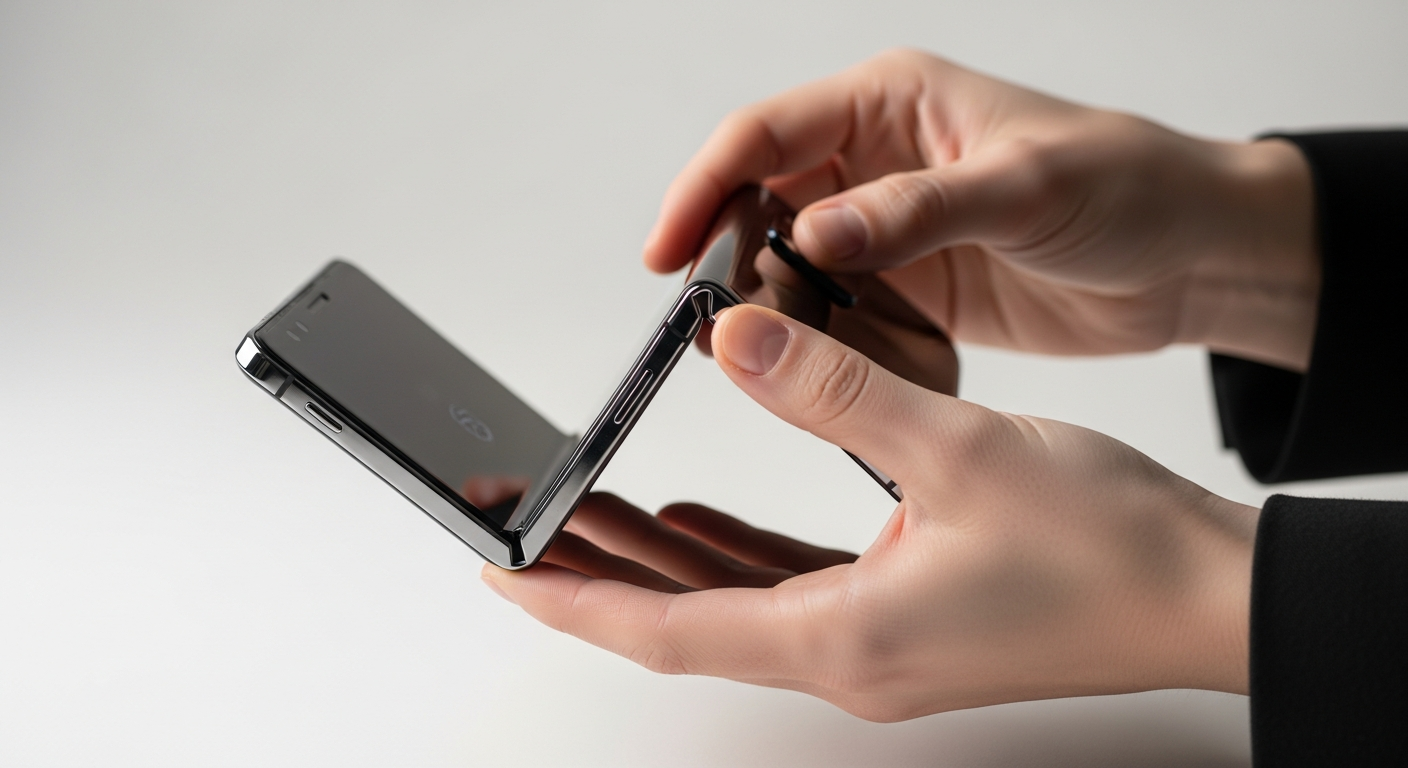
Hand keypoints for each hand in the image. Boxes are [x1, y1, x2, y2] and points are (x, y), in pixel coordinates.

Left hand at [482, 305, 1258, 719]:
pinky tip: (703, 522)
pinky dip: (735, 555)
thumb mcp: (954, 447)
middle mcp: (852, 658)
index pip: (668, 628)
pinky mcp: (911, 620)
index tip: (505, 572)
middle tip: (528, 532)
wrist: (1209, 595)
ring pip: (734, 602)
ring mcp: (881, 645)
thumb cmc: (1108, 547)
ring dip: (663, 561)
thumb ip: (831, 392)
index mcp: (846, 638)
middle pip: (687, 619)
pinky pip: (790, 590)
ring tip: (596, 513)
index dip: (575, 599)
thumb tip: (738, 343)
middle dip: (600, 573)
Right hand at [646, 49, 1318, 370]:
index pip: (763, 135)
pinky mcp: (908, 288)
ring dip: (770, 307)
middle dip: (727, 258)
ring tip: (760, 355)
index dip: (701, 189)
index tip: (667, 255)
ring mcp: (887, 230)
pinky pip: (837, 313)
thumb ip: (917, 210)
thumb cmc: (1130, 186)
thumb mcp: (1025, 187)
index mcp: (891, 103)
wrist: (1194, 259)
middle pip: (759, 202)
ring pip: (789, 264)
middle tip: (712, 322)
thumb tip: (816, 232)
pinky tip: (818, 368)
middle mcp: (875, 161)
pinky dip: (820, 341)